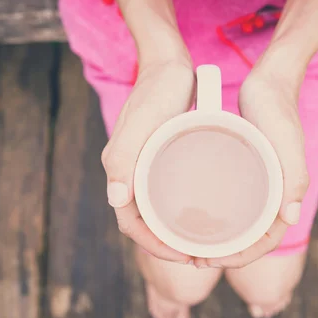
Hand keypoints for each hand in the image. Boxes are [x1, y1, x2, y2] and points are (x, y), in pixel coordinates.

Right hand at [102, 60, 194, 263]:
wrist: (168, 62)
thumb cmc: (157, 89)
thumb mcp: (143, 122)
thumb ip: (124, 157)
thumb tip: (116, 199)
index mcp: (121, 169)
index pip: (130, 223)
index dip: (154, 245)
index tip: (183, 255)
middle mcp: (130, 171)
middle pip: (142, 221)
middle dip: (165, 243)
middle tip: (197, 254)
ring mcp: (144, 164)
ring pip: (155, 209)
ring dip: (172, 229)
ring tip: (201, 239)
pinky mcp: (159, 155)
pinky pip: (165, 191)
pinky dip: (179, 208)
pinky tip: (201, 209)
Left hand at [193, 64, 308, 268]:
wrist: (270, 81)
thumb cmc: (278, 109)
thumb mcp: (286, 142)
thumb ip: (293, 178)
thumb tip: (292, 218)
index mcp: (287, 195)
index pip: (265, 241)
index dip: (238, 258)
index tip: (208, 260)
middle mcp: (273, 194)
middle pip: (249, 237)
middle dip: (223, 253)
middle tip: (191, 256)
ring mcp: (259, 183)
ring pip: (239, 222)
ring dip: (217, 238)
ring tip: (188, 242)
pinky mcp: (246, 170)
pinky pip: (232, 202)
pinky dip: (216, 214)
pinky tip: (192, 212)